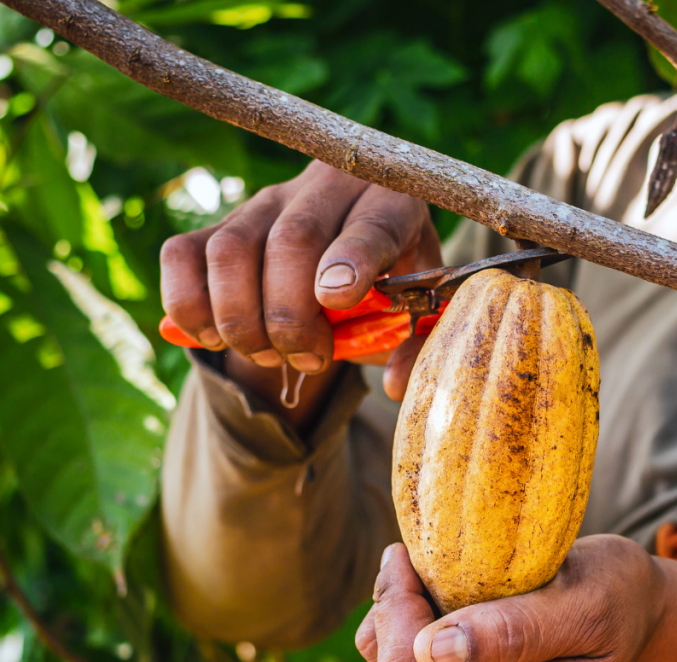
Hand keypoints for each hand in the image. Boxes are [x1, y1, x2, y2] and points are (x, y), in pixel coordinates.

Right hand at [159, 161, 441, 424]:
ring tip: (271, 355)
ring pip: (230, 249)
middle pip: (291, 240)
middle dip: (291, 317)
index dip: (351, 260)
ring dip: (241, 319)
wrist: (356, 267)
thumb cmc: (394, 291)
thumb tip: (394, 383)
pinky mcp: (221, 223)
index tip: (336, 300)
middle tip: (309, 360)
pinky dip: (188, 305)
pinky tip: (216, 339)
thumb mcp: (420, 316)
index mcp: (392, 203)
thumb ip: (420, 347)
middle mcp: (325, 188)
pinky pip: (181, 254)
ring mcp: (266, 202)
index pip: (371, 224)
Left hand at [356, 535, 676, 661]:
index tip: (414, 550)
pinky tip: (439, 594)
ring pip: (389, 660)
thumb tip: (434, 654)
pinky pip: (404, 660)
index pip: (410, 661)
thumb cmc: (616, 597)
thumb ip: (516, 633)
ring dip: (399, 610)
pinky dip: (409, 620)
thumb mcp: (582, 604)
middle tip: (420, 551)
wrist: (636, 618)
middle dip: (394, 601)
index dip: (397, 600)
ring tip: (434, 571)